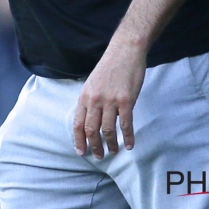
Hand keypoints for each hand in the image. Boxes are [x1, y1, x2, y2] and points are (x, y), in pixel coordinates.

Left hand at [72, 42, 145, 157]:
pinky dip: (128, 137)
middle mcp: (95, 100)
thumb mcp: (92, 83)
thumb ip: (91, 101)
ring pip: (108, 130)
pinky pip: (126, 124)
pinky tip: (130, 144)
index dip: (79, 140)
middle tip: (99, 156)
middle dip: (94, 146)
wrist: (124, 52)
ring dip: (111, 144)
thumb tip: (91, 120)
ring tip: (114, 151)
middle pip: (91, 129)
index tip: (81, 151)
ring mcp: (110, 100)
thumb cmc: (109, 67)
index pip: (78, 123)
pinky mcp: (126, 101)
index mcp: (85, 96)